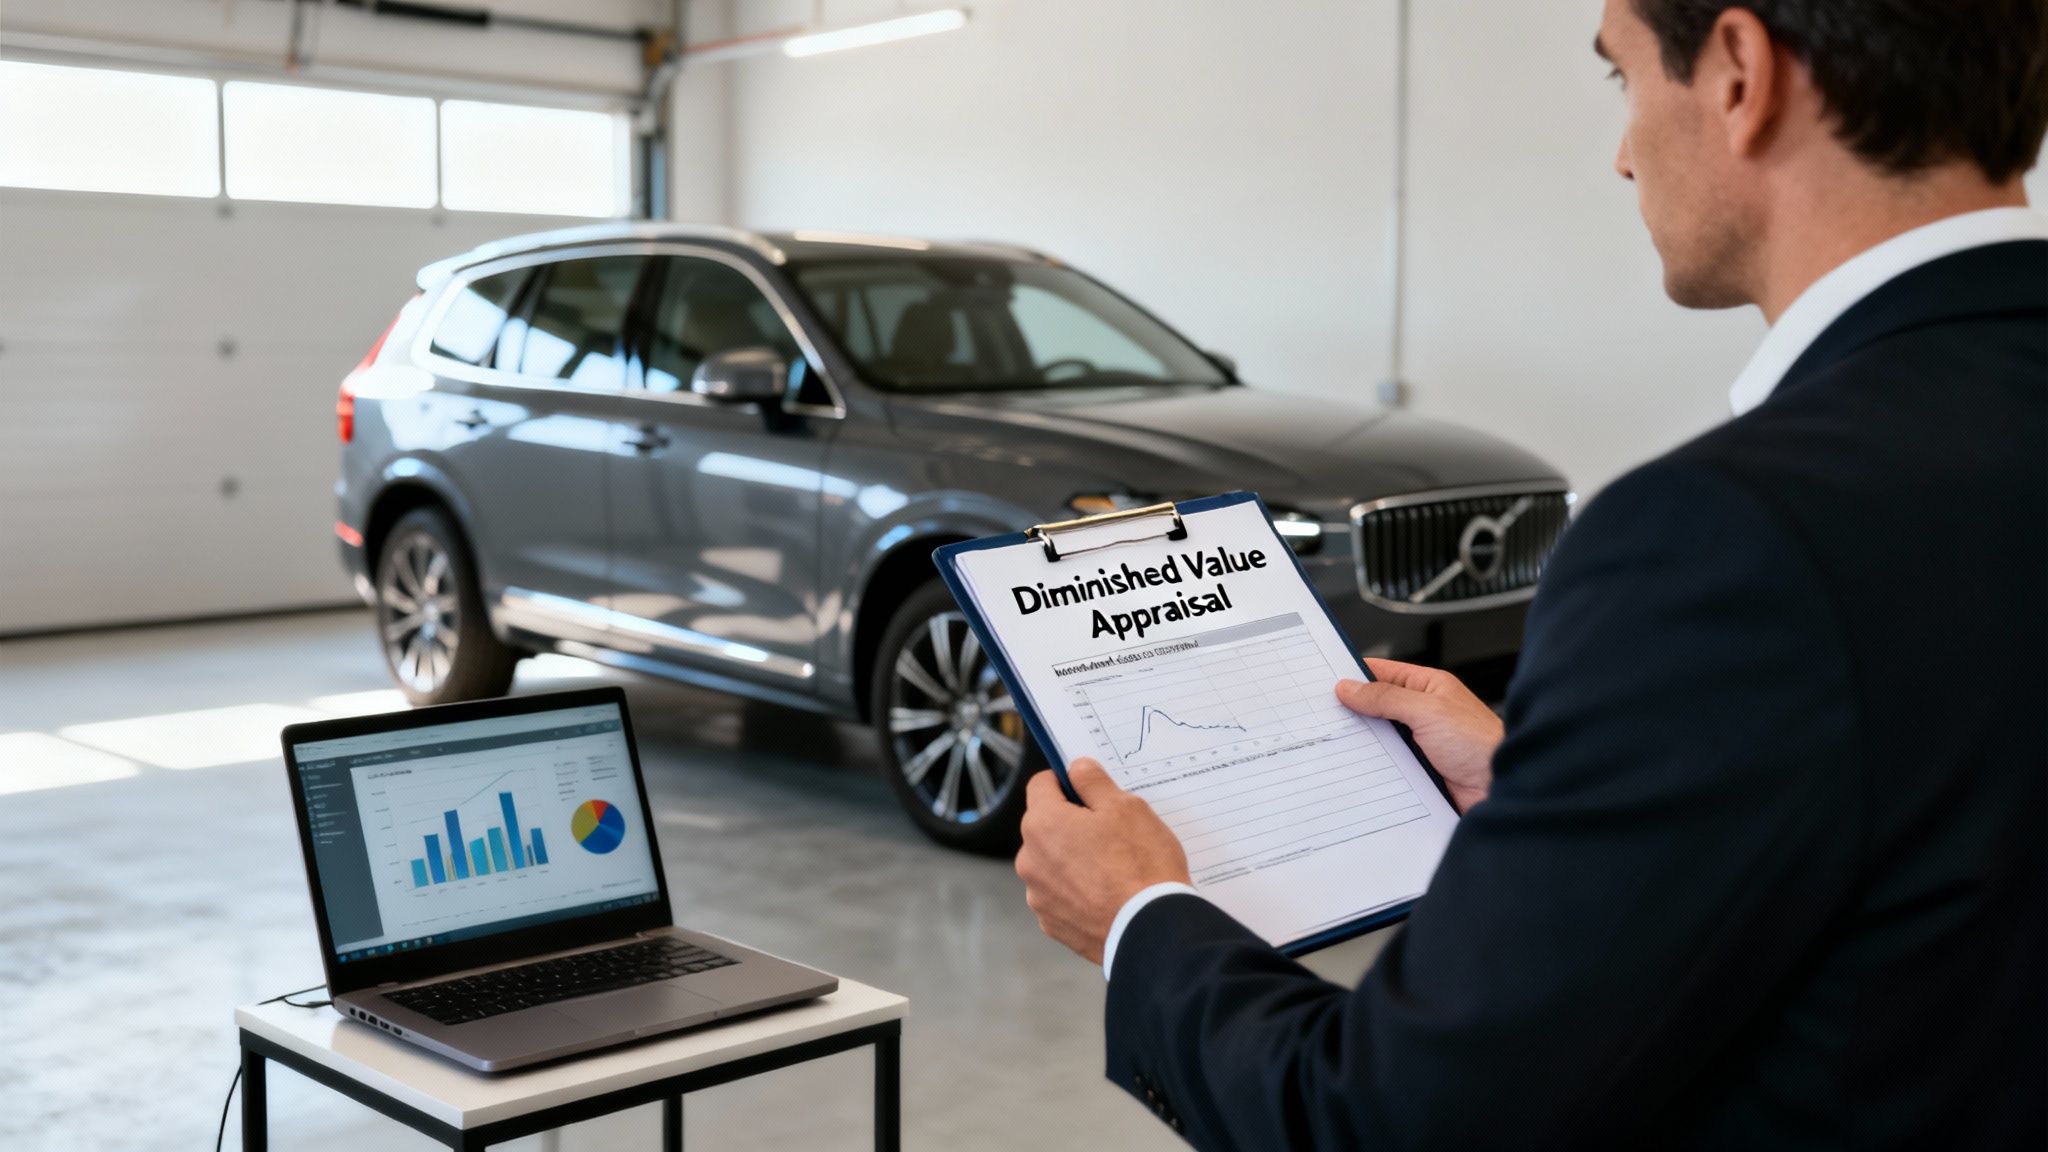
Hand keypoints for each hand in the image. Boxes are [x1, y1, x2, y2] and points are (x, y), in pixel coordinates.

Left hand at [1014, 759, 1190, 964]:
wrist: (1152, 930)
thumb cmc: (1141, 865)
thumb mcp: (1126, 807)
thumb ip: (1094, 782)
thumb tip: (1077, 768)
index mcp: (1042, 823)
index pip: (1041, 785)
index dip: (1066, 781)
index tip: (1088, 789)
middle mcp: (1030, 860)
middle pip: (1046, 826)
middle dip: (1072, 824)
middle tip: (1111, 832)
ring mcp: (1039, 895)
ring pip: (1053, 862)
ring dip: (1073, 859)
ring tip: (1114, 868)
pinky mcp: (1052, 923)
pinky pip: (1061, 895)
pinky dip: (1078, 891)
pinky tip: (1108, 893)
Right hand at [1338, 658, 1502, 811]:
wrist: (1503, 790)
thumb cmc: (1482, 744)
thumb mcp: (1428, 711)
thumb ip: (1387, 698)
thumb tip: (1350, 687)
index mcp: (1429, 688)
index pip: (1383, 673)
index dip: (1355, 675)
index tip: (1326, 680)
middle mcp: (1424, 714)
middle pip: (1377, 708)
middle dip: (1353, 712)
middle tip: (1324, 716)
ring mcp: (1420, 744)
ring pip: (1379, 739)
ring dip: (1363, 743)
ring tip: (1337, 743)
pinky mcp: (1418, 772)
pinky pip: (1387, 766)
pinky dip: (1372, 768)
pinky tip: (1357, 770)